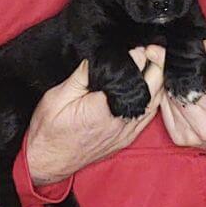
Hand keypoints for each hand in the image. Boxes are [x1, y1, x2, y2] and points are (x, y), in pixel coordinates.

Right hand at [26, 48, 163, 183]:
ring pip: (155, 101)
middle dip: (153, 64)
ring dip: (157, 81)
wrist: (48, 161)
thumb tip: (99, 56)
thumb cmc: (49, 130)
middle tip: (148, 49)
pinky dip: (154, 98)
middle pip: (151, 87)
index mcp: (104, 108)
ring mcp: (126, 132)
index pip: (132, 76)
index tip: (137, 45)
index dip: (138, 56)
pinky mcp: (127, 138)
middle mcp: (120, 121)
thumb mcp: (58, 96)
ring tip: (151, 63)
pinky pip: (150, 115)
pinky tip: (150, 87)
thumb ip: (82, 75)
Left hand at [147, 41, 205, 148]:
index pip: (189, 83)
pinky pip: (164, 112)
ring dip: (167, 87)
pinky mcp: (180, 138)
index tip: (154, 50)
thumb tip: (201, 46)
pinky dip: (167, 100)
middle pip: (174, 92)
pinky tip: (178, 95)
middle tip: (163, 59)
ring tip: (178, 80)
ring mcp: (191, 135)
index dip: (169, 65)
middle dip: (166, 74)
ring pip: (166, 102)